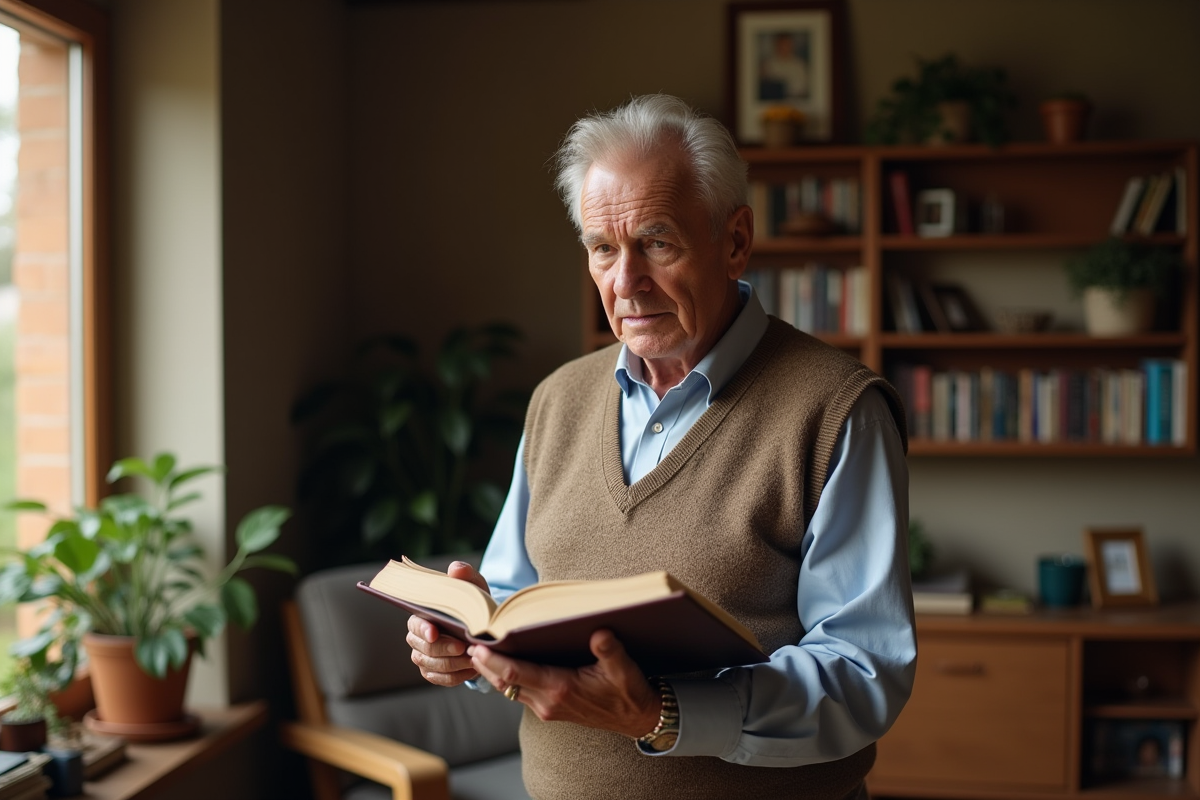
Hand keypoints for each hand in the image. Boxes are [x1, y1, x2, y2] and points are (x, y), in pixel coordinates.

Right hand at [407, 561, 490, 686]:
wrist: (482, 627)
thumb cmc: (473, 604)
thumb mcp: (473, 586)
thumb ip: (465, 575)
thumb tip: (455, 569)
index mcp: (421, 615)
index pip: (415, 624)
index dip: (423, 630)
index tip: (434, 632)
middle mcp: (418, 638)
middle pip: (424, 649)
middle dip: (445, 649)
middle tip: (465, 647)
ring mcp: (424, 657)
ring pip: (432, 666)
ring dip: (453, 664)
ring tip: (473, 659)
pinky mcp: (434, 672)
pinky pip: (441, 679)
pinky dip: (457, 676)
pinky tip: (472, 670)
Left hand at [470, 629, 660, 737]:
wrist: (638, 719)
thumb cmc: (629, 692)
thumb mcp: (624, 670)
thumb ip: (610, 652)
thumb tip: (600, 633)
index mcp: (561, 689)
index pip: (516, 674)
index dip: (493, 660)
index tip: (476, 646)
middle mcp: (548, 701)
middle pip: (504, 682)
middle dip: (484, 664)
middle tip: (465, 642)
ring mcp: (547, 707)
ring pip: (509, 689)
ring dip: (492, 672)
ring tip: (477, 650)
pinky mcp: (549, 708)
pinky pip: (519, 692)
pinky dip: (506, 678)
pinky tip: (502, 662)